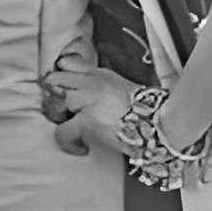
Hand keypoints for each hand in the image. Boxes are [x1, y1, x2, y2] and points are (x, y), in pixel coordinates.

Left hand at [40, 42, 139, 157]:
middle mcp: (92, 82)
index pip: (67, 64)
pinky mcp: (87, 120)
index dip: (59, 78)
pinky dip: (68, 142)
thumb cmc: (143, 112)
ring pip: (58, 103)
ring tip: (75, 128)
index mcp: (100, 74)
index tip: (59, 90)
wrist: (157, 124)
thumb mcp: (119, 88)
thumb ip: (98, 85)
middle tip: (62, 112)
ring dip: (63, 118)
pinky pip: (62, 130)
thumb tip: (77, 89)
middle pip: (56, 80)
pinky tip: (81, 146)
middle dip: (54, 97)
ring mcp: (89, 100)